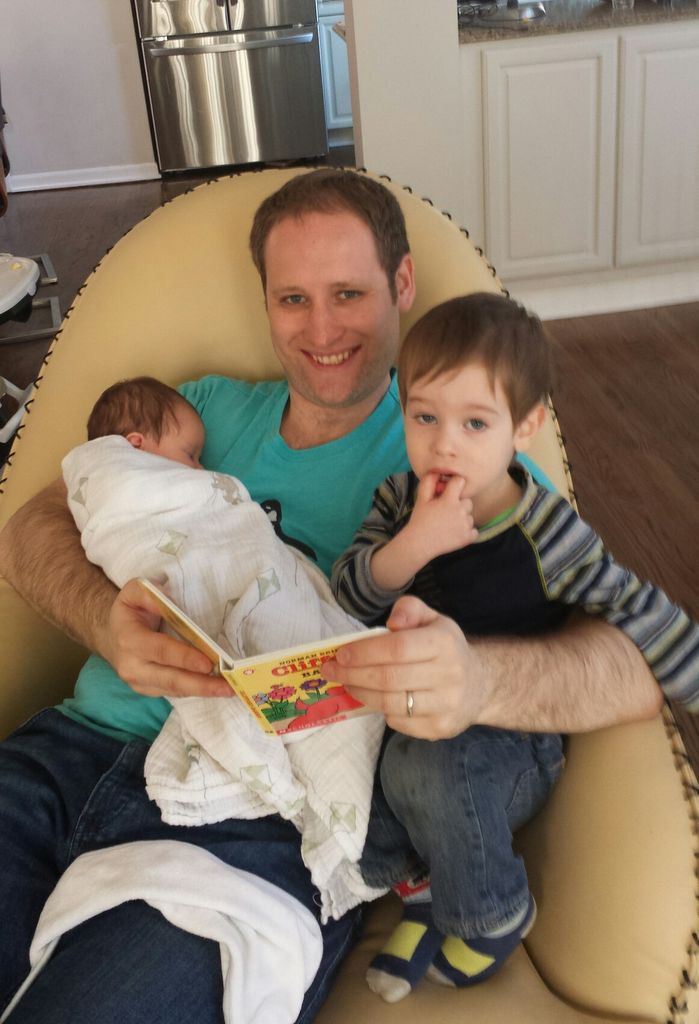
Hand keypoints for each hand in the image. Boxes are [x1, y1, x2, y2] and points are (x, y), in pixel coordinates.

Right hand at [101, 579, 233, 698]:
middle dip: (201, 685)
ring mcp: (140, 683)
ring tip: (230, 689)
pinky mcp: (150, 690)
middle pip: (171, 679)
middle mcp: (133, 667)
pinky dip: (196, 691)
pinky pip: (175, 692)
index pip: (161, 651)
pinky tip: (216, 689)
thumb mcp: (134, 591)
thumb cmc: (129, 611)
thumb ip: (148, 593)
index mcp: (130, 640)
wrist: (112, 636)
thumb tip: (171, 602)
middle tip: (228, 686)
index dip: (185, 658)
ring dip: (204, 691)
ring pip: (175, 689)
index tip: (208, 664)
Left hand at [323, 595, 489, 738]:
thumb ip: (410, 610)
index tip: (340, 653)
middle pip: (388, 679)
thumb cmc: (446, 649)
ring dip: (360, 693)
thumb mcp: (433, 619)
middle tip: (330, 671)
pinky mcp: (439, 729)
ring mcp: (445, 706)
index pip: (397, 648)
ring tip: (346, 683)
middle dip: (352, 674)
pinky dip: (381, 709)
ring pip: (390, 703)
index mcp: (444, 643)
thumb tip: (392, 622)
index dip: (364, 652)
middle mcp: (449, 675)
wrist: (480, 685)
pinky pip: (398, 722)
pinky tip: (375, 697)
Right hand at [404, 473, 478, 563]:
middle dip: (459, 505)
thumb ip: (429, 483)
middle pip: (468, 501)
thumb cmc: (419, 520)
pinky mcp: (468, 537)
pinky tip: (454, 533)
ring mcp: (466, 524)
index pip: (460, 482)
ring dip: (462, 519)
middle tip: (446, 512)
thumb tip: (436, 471)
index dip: (454, 485)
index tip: (448, 492)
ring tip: (448, 524)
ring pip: (470, 516)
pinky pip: (474, 530)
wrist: (419, 544)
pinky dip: (467, 532)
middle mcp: (461, 510)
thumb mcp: (421, 499)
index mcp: (449, 499)